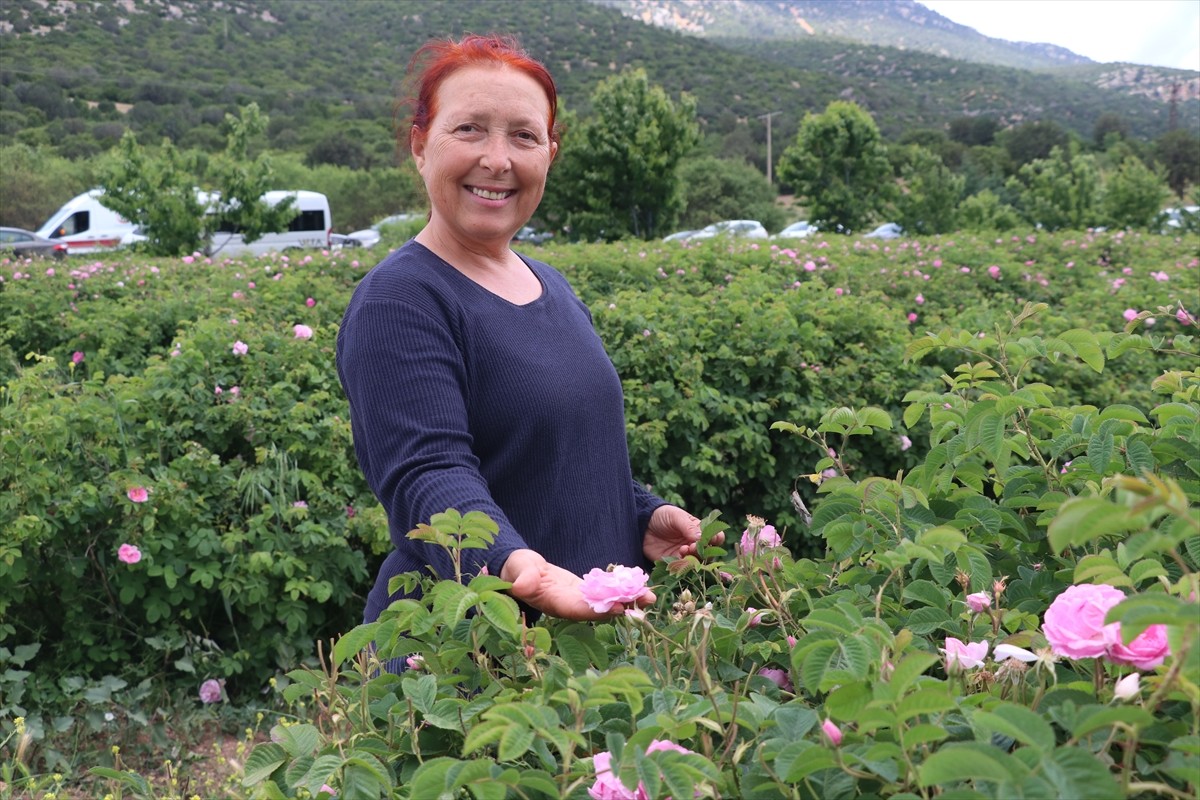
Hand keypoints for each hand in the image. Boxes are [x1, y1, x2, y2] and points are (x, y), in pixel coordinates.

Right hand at [500, 549, 654, 620]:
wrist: (520, 570)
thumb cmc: (515, 570)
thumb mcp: (517, 571)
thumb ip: (522, 578)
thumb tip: (522, 586)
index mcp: (554, 604)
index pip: (578, 610)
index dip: (598, 611)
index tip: (618, 608)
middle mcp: (570, 607)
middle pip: (599, 610)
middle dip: (623, 607)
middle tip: (647, 602)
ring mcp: (579, 600)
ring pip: (606, 602)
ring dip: (628, 600)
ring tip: (650, 596)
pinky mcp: (585, 592)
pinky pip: (606, 593)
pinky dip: (621, 590)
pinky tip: (639, 586)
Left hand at [643, 505, 722, 561]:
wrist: (641, 523)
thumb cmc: (662, 515)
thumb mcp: (676, 517)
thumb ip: (689, 527)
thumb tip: (701, 538)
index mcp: (699, 530)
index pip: (715, 537)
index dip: (716, 539)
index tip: (712, 539)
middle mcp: (695, 543)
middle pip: (708, 552)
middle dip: (704, 550)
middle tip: (694, 545)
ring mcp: (685, 553)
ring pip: (697, 561)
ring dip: (695, 557)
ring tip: (686, 548)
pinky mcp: (674, 562)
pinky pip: (683, 567)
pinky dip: (684, 563)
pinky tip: (680, 554)